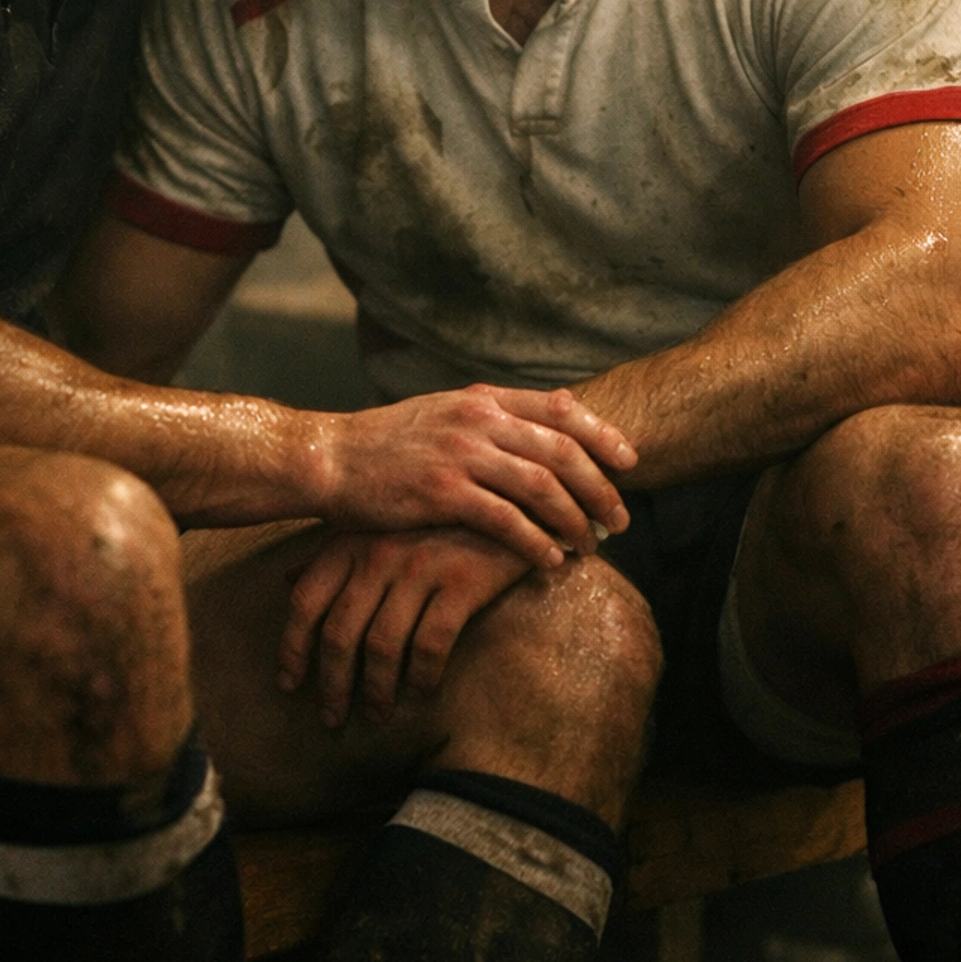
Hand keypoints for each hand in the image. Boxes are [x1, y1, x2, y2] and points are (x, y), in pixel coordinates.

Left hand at [279, 526, 529, 727]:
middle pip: (340, 633)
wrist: (507, 496)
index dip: (292, 648)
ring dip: (376, 691)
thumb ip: (334, 553)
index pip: (306, 600)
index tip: (288, 684)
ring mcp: (420, 567)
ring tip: (377, 716)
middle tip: (332, 719)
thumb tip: (286, 579)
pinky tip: (421, 693)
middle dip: (332, 684)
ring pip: (382, 646)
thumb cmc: (435, 517)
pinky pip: (431, 644)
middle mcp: (379, 553)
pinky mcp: (462, 582)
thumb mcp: (379, 524)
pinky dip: (422, 677)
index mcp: (352, 540)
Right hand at [313, 385, 634, 569]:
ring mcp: (461, 454)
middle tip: (621, 518)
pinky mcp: (442, 493)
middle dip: (600, 487)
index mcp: (481, 399)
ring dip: (576, 520)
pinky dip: (536, 543)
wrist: (330, 459)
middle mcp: (477, 419)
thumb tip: (543, 429)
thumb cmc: (387, 444)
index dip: (602, 434)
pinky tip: (550, 562)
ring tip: (593, 545)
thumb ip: (490, 418)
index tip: (630, 460)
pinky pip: (506, 521)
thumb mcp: (442, 413)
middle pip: (562, 451)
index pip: (561, 408)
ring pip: (542, 487)